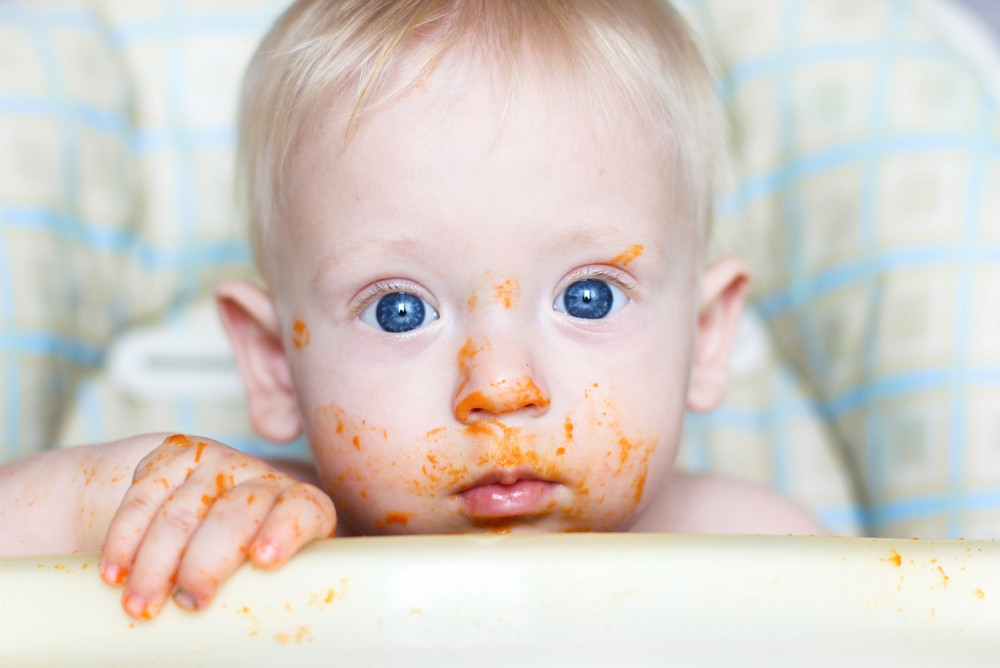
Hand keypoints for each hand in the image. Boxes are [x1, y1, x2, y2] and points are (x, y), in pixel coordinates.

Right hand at [98, 434, 335, 619]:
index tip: (264, 560)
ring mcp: (217, 462)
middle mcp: (260, 480)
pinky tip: (115, 572)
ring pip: (184, 509)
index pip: (305, 510)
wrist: (178, 509)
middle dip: (208, 560)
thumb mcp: (256, 581)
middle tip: (188, 602)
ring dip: (155, 563)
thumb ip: (262, 599)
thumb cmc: (232, 567)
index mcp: (297, 511)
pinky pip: (145, 494)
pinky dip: (125, 538)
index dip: (287, 530)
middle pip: (238, 512)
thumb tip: (255, 658)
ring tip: (139, 606)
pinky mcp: (173, 454)